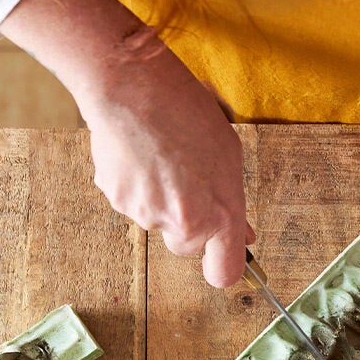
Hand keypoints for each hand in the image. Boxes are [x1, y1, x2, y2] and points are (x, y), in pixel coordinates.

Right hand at [0, 0, 254, 287]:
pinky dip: (135, 183)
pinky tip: (139, 152)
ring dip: (160, 196)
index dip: (221, 267)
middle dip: (187, 222)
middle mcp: (182, 221)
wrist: (132, 87)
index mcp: (218, 212)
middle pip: (185, 244)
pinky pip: (131, 201)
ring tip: (161, 154)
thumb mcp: (228, 154)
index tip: (220, 258)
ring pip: (156, 218)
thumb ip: (232, 202)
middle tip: (186, 181)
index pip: (223, 272)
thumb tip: (242, 234)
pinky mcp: (117, 200)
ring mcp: (146, 213)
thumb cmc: (185, 111)